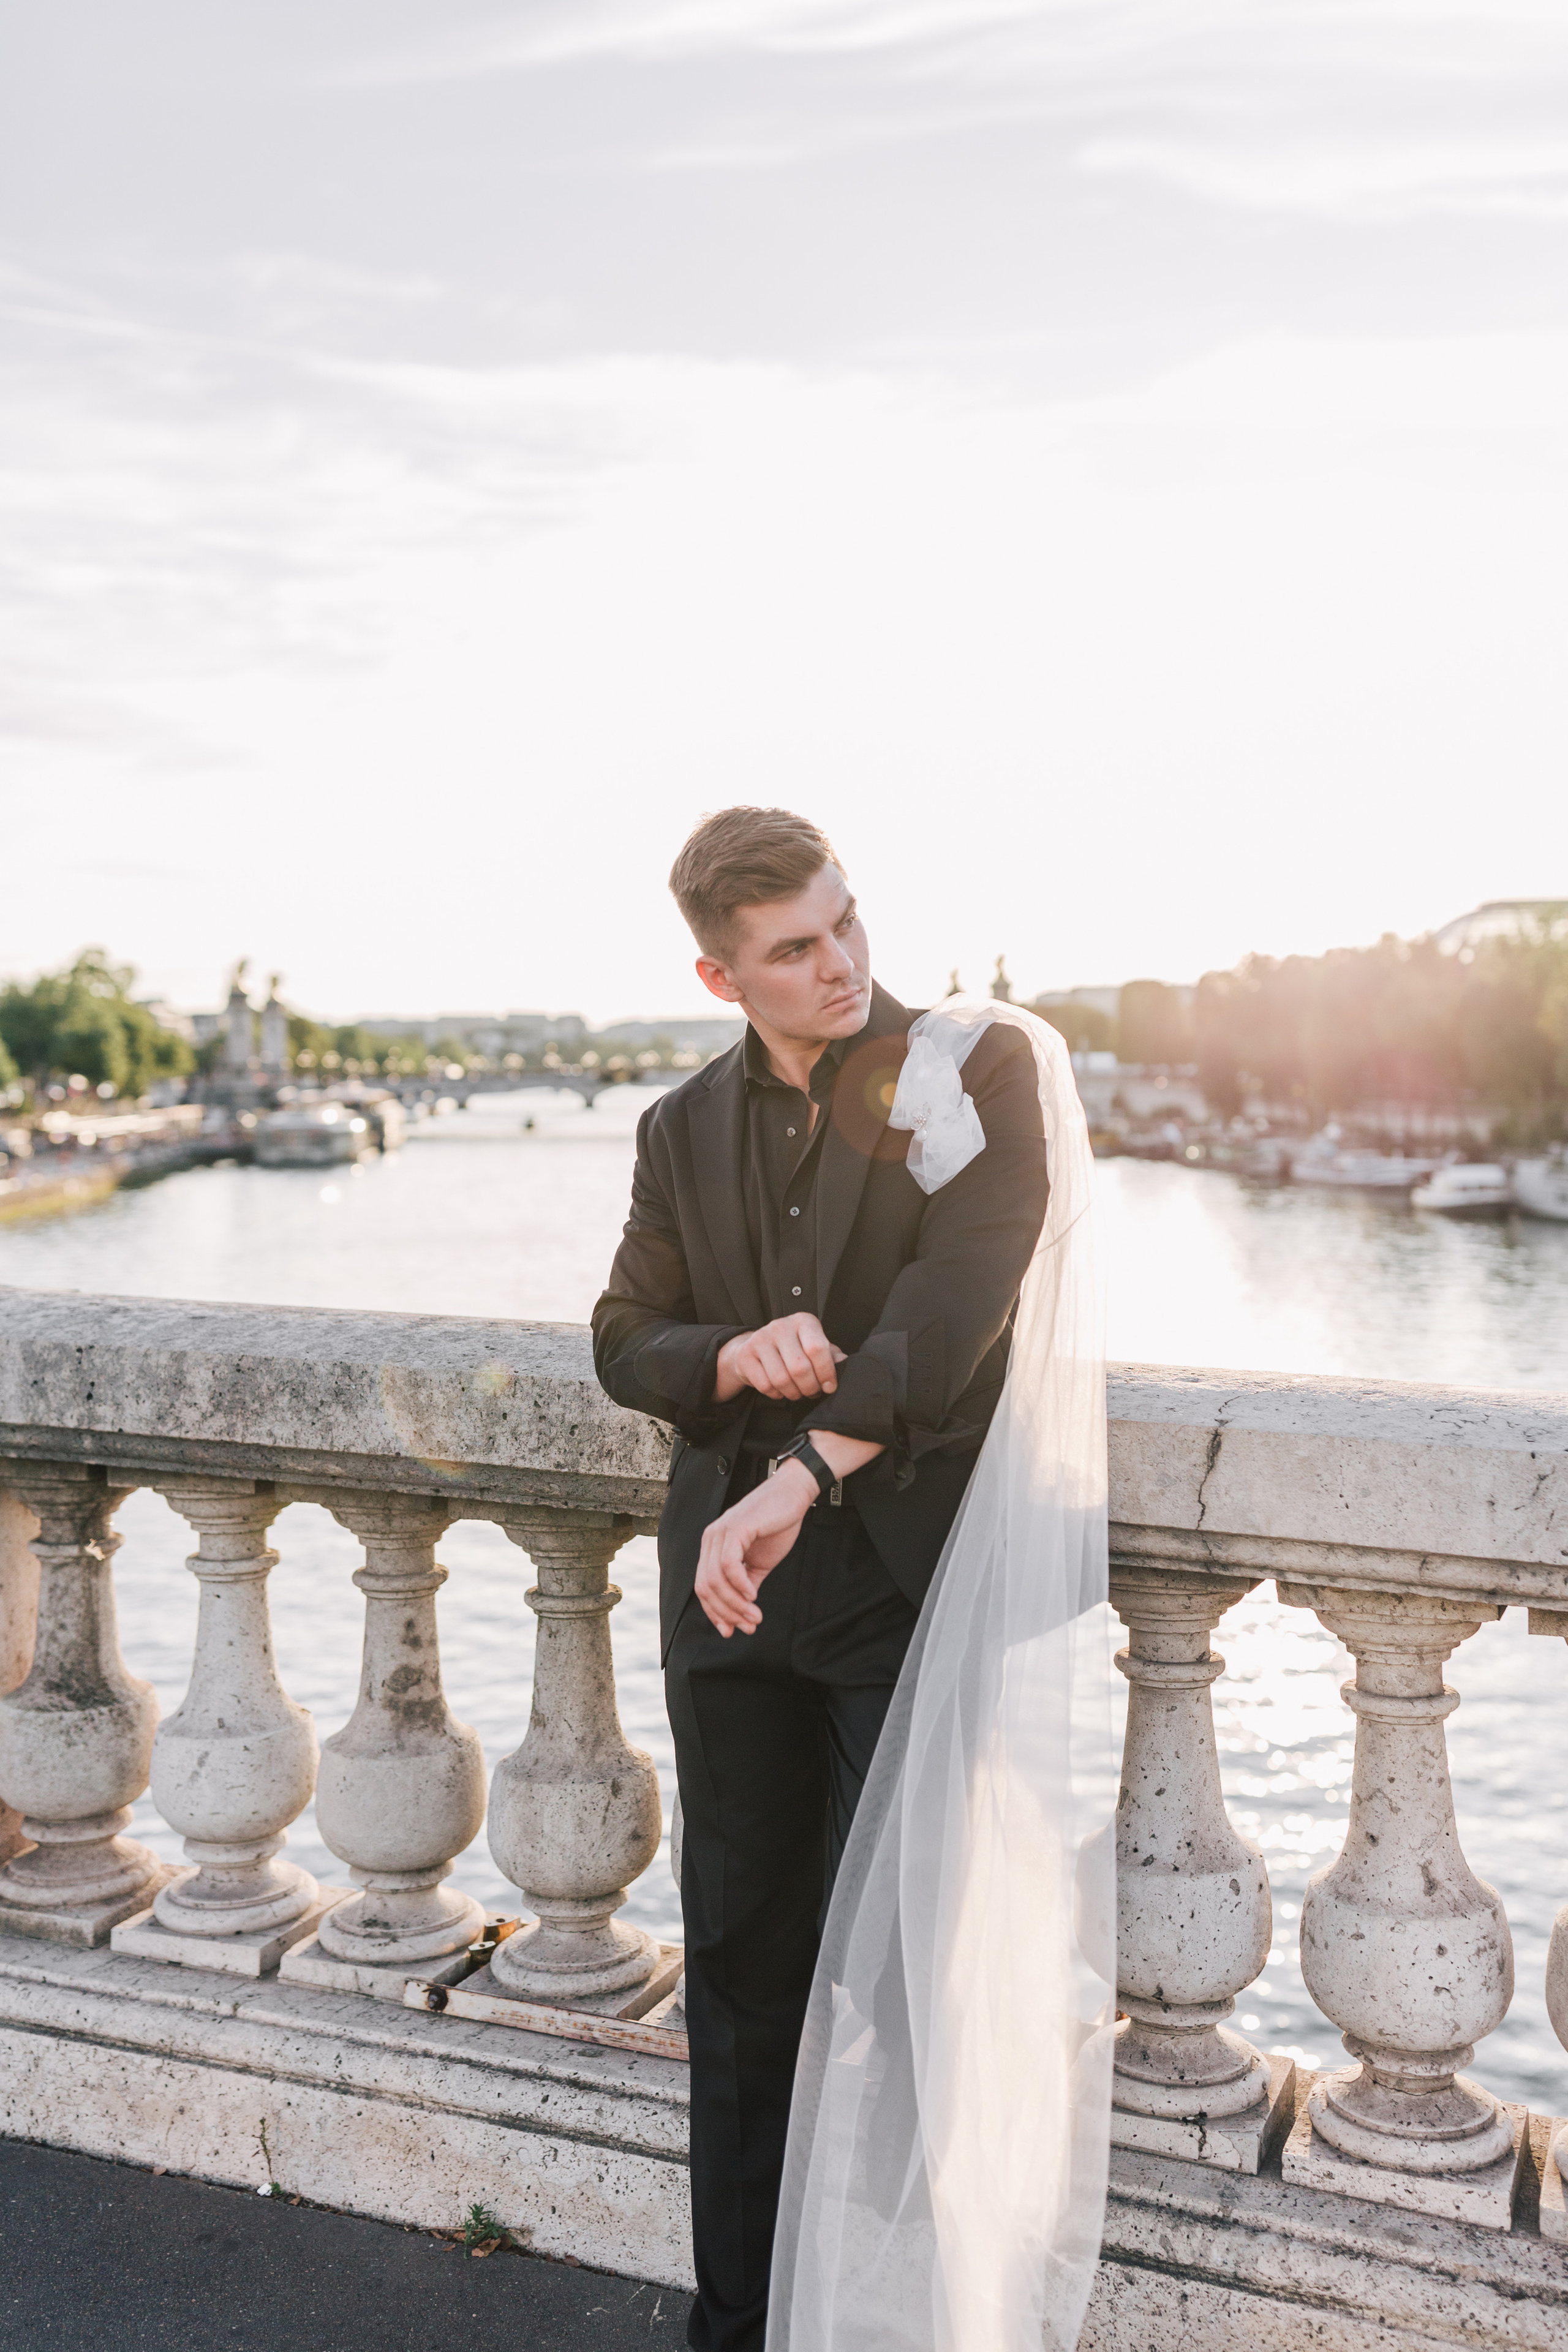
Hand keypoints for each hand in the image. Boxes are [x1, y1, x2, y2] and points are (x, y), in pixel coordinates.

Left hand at [695, 1459, 816, 1635]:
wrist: (794, 1494)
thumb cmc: (777, 1524)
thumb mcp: (760, 1562)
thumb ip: (748, 1584)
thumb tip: (743, 1614)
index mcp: (713, 1547)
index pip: (703, 1587)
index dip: (715, 1612)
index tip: (732, 1630)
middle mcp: (711, 1539)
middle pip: (705, 1587)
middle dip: (725, 1613)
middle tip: (748, 1626)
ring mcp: (720, 1533)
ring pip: (716, 1580)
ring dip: (735, 1604)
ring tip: (755, 1615)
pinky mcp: (735, 1528)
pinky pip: (729, 1565)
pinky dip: (740, 1586)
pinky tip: (753, 1595)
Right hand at [713, 1313, 846, 1404]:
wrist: (757, 1348)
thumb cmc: (795, 1349)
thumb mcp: (815, 1347)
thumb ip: (832, 1355)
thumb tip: (845, 1364)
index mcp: (803, 1321)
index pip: (817, 1348)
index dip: (826, 1372)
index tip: (830, 1386)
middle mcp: (780, 1326)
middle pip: (799, 1368)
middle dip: (810, 1387)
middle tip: (812, 1392)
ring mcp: (760, 1339)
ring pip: (781, 1379)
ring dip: (794, 1394)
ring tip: (798, 1393)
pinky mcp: (746, 1355)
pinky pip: (765, 1385)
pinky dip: (777, 1394)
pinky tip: (781, 1390)